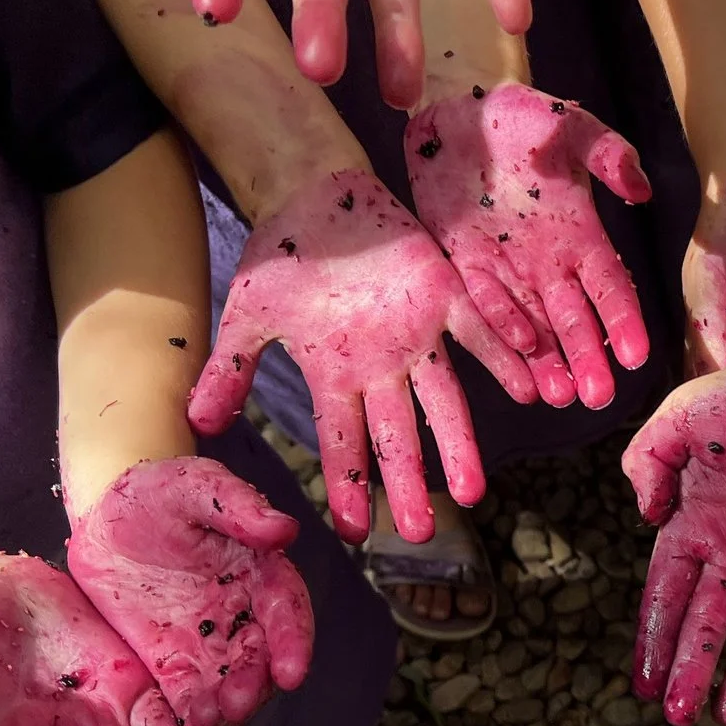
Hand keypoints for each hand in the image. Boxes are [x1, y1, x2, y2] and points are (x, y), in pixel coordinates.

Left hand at [65, 456, 314, 725]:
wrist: (107, 515)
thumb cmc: (159, 492)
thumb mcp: (195, 486)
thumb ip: (237, 506)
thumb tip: (284, 528)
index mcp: (262, 573)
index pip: (288, 611)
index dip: (294, 643)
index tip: (292, 672)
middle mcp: (245, 616)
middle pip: (260, 660)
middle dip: (254, 687)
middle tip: (238, 707)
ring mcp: (208, 645)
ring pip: (227, 686)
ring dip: (224, 711)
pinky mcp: (171, 665)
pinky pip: (184, 697)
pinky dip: (187, 719)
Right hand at [187, 169, 533, 546]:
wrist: (312, 190)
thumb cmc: (279, 256)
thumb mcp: (247, 315)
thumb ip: (232, 370)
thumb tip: (197, 423)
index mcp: (336, 375)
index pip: (343, 443)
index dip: (348, 487)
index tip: (354, 534)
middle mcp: (382, 365)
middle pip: (397, 435)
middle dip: (409, 484)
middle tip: (421, 533)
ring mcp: (416, 332)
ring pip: (444, 398)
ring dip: (459, 444)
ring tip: (473, 491)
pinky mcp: (444, 292)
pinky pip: (479, 329)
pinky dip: (503, 356)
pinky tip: (528, 390)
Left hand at [404, 83, 652, 409]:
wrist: (455, 107)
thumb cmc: (521, 116)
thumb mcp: (572, 127)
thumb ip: (610, 155)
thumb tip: (641, 190)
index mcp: (582, 235)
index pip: (611, 288)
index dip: (624, 322)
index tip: (636, 357)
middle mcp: (548, 262)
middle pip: (573, 320)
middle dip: (587, 360)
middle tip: (597, 398)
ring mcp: (507, 268)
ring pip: (532, 326)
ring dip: (545, 362)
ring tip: (558, 396)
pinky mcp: (464, 264)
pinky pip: (483, 302)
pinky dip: (500, 328)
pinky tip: (516, 356)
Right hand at [623, 358, 725, 725]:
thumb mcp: (674, 421)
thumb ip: (645, 465)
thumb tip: (646, 518)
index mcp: (696, 524)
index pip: (668, 594)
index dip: (654, 638)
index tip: (642, 683)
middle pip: (707, 624)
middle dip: (689, 670)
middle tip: (677, 716)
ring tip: (725, 717)